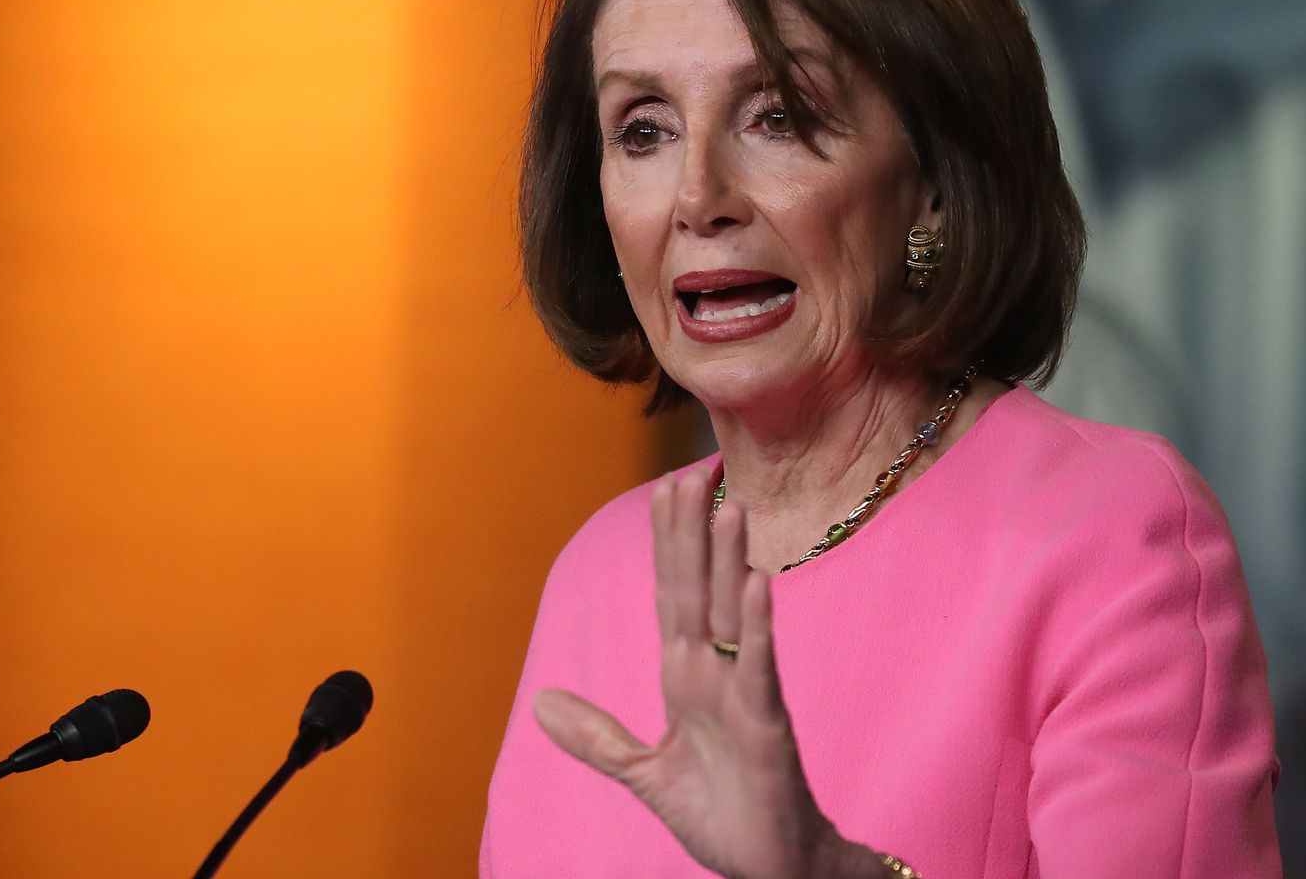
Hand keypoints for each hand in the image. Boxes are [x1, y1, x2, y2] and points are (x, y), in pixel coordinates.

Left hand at [533, 471, 877, 878]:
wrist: (766, 866)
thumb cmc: (720, 814)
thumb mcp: (642, 772)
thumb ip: (596, 736)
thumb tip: (539, 703)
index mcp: (685, 676)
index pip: (671, 593)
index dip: (667, 541)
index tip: (666, 486)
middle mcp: (714, 672)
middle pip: (699, 587)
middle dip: (694, 529)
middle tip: (695, 467)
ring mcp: (743, 692)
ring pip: (733, 613)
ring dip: (731, 560)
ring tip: (729, 505)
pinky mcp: (766, 723)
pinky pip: (758, 666)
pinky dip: (757, 624)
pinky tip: (758, 581)